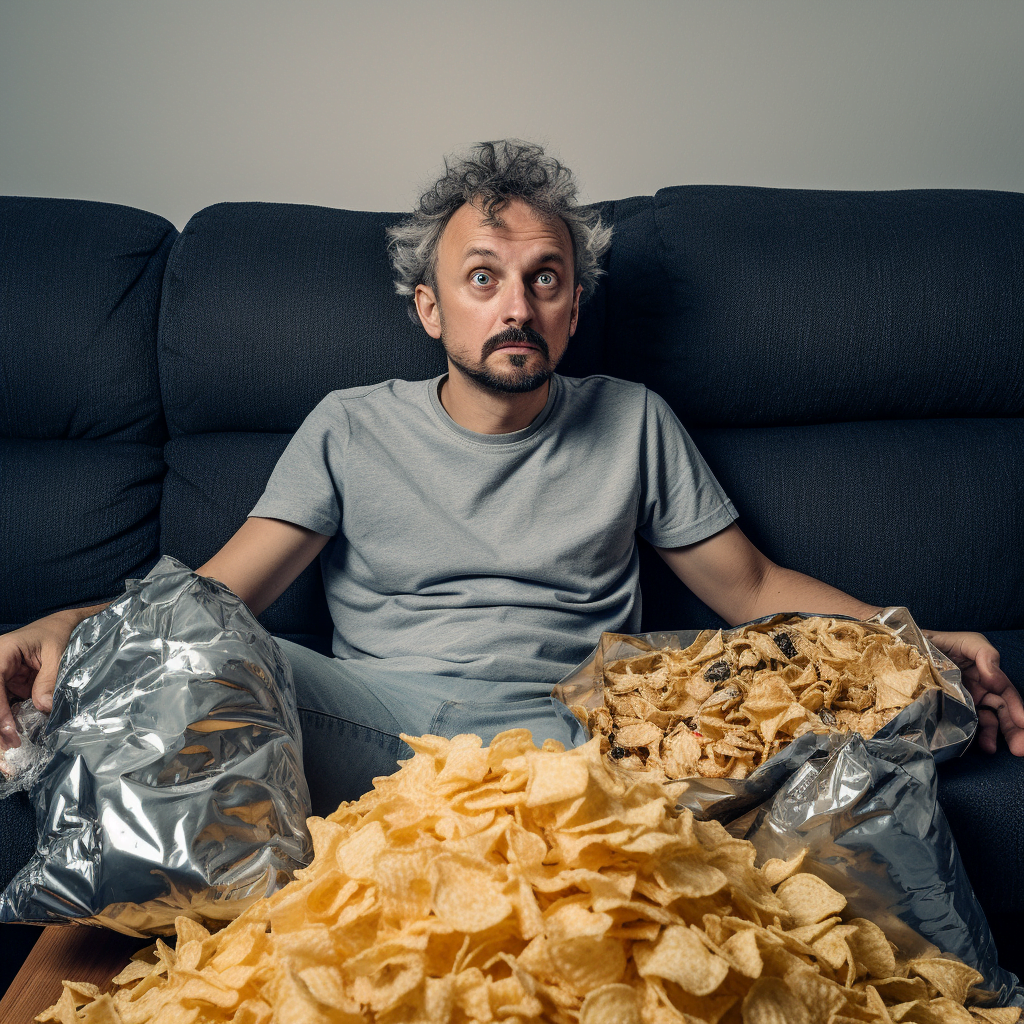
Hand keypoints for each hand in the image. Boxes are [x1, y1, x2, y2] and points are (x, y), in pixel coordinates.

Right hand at [0, 613, 77, 749]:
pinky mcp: (8, 684)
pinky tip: (11, 735)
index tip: (7, 730)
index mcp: (1, 652)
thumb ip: (49, 679)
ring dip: (0, 724)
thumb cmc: (59, 632)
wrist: (63, 624)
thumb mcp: (58, 653)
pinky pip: (3, 704)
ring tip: (8, 745)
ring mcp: (0, 676)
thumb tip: (43, 706)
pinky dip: (7, 720)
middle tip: (8, 745)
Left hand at [925, 630, 1023, 755]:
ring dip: (994, 737)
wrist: (909, 648)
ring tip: (993, 750)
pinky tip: (978, 745)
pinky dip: (974, 735)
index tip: (1023, 723)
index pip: (1007, 694)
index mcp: (988, 676)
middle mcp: (981, 690)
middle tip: (1020, 749)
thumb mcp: (968, 642)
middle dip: (1014, 731)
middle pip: (1002, 712)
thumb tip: (996, 681)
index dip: (1017, 709)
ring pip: (987, 721)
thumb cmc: (943, 642)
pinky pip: (966, 724)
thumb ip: (986, 655)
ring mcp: (966, 701)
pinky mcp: (950, 709)